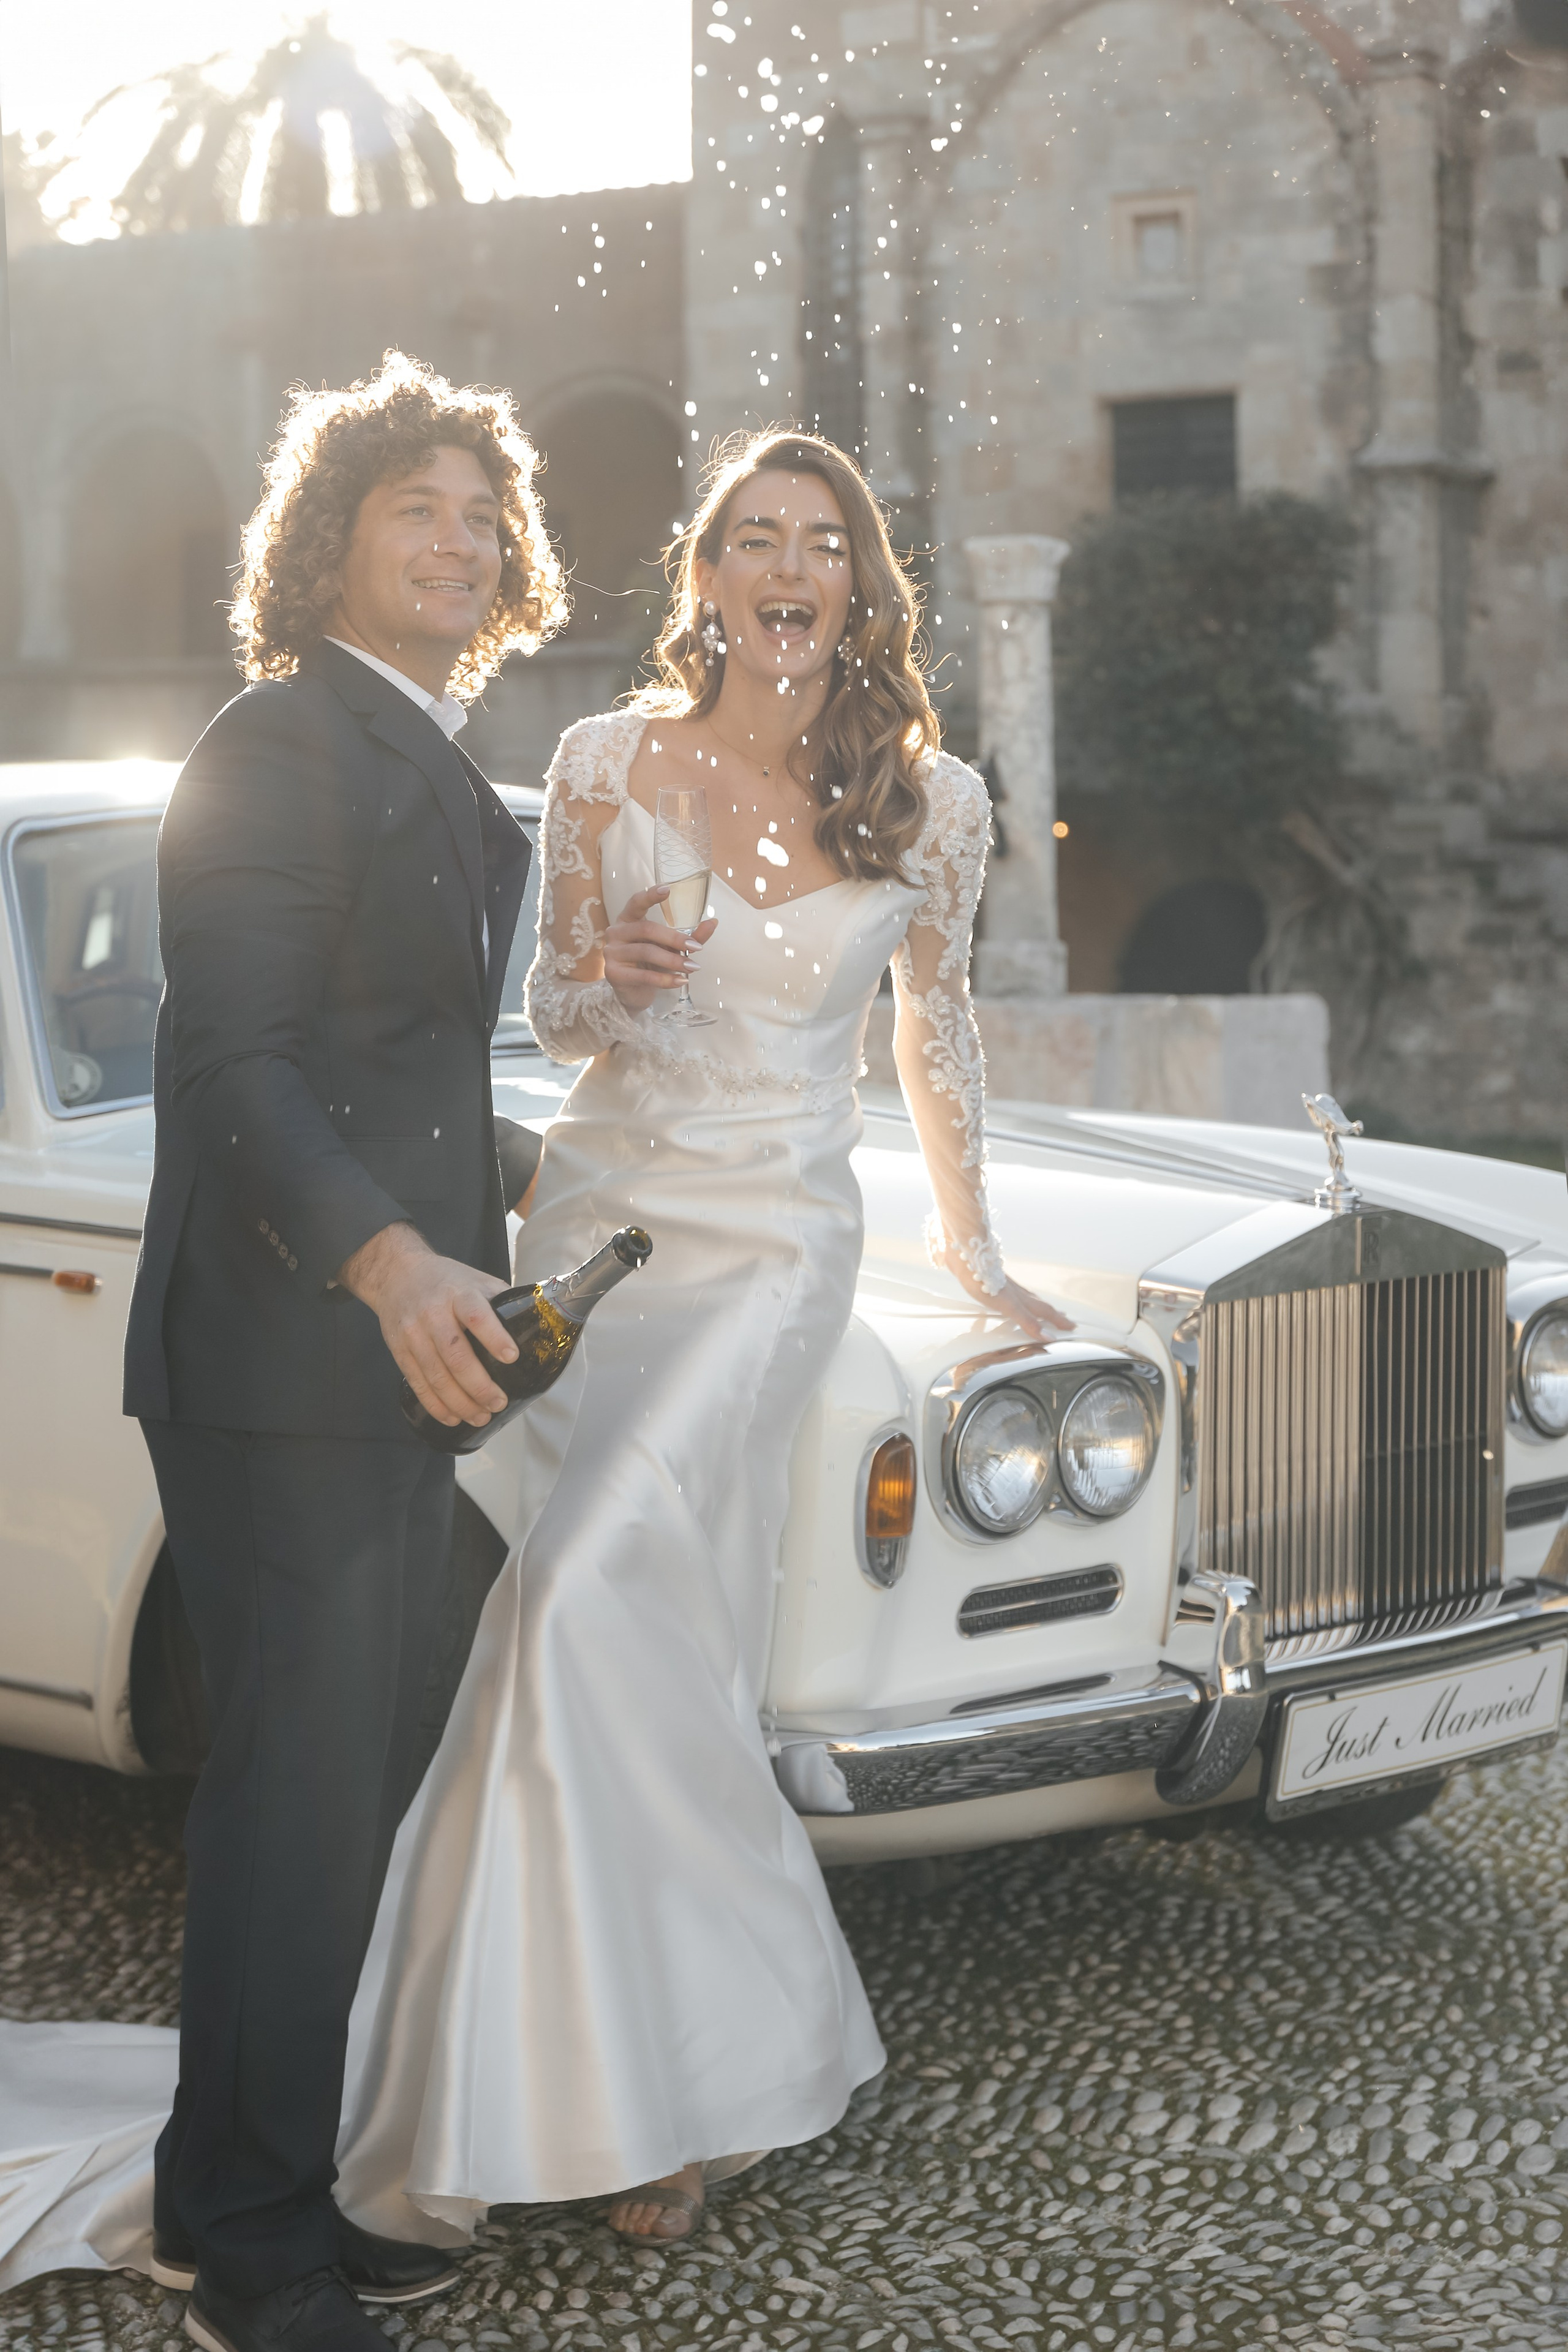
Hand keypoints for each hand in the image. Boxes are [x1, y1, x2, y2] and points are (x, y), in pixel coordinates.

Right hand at [336, 1222, 517, 1426]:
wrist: (396, 1273)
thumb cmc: (446, 1280)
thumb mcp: (476, 1280)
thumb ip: (501, 1301)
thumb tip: (536, 1325)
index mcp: (459, 1293)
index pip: (476, 1315)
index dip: (494, 1337)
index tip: (512, 1357)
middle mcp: (433, 1313)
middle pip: (455, 1354)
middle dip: (479, 1385)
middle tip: (499, 1403)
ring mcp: (413, 1333)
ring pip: (436, 1374)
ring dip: (460, 1402)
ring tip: (481, 1417)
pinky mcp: (399, 1350)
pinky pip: (417, 1382)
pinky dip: (435, 1405)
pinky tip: (452, 1417)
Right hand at [602, 884, 718, 1011]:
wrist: (634, 993)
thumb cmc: (651, 964)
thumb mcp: (669, 948)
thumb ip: (689, 936)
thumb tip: (713, 922)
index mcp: (628, 919)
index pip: (636, 902)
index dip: (650, 895)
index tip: (667, 889)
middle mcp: (616, 932)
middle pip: (647, 929)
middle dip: (674, 939)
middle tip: (696, 947)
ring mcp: (612, 953)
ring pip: (646, 952)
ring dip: (673, 961)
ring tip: (692, 967)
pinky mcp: (614, 974)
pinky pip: (643, 975)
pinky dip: (665, 979)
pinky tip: (681, 981)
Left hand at [956, 1265, 1075, 1339]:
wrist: (968, 1257)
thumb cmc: (986, 1281)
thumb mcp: (1010, 1307)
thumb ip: (1028, 1322)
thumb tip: (1048, 1336)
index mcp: (1023, 1299)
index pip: (1046, 1313)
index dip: (1058, 1321)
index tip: (1071, 1327)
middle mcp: (1017, 1293)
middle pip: (1040, 1305)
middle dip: (1053, 1314)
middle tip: (1065, 1320)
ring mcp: (1006, 1287)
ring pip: (1027, 1299)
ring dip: (1037, 1308)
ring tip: (1044, 1311)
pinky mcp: (993, 1282)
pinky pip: (1011, 1295)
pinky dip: (1017, 1301)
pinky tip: (1009, 1299)